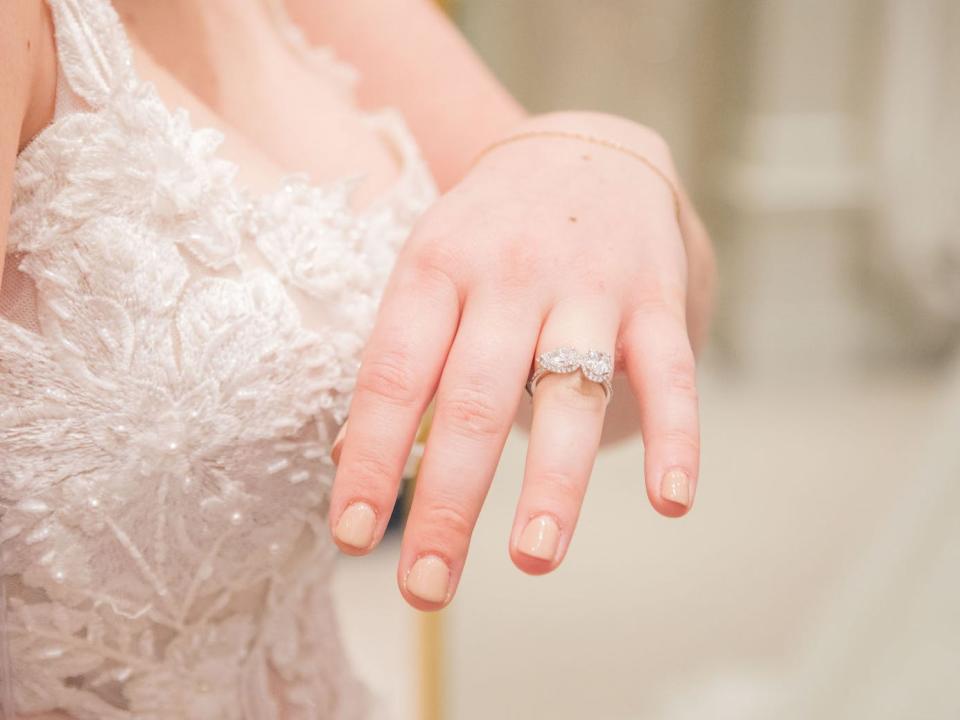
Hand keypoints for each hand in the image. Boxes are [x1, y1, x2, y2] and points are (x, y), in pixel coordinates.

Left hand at [328, 112, 713, 609]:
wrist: (583, 148)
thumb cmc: (489, 231)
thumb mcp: (428, 269)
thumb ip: (400, 356)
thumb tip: (346, 457)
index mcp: (435, 267)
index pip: (392, 374)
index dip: (369, 456)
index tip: (352, 535)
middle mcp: (508, 273)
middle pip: (473, 398)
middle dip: (449, 500)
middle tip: (429, 584)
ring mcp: (588, 286)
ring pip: (570, 391)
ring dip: (554, 481)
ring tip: (533, 557)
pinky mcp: (655, 296)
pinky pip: (671, 372)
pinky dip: (676, 436)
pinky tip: (672, 501)